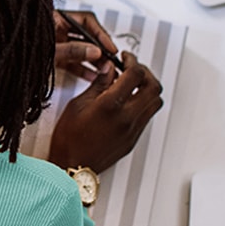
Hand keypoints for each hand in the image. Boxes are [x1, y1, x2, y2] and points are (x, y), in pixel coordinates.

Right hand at [47, 53, 163, 173]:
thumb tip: (109, 69)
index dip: (132, 61)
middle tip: (133, 68)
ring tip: (134, 83)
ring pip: (155, 102)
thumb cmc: (69, 139)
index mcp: (111, 105)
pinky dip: (144, 103)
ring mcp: (133, 130)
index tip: (125, 59)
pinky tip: (130, 101)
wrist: (73, 166)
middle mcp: (127, 118)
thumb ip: (98, 83)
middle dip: (145, 72)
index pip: (135, 74)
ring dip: (148, 88)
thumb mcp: (78, 103)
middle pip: (153, 87)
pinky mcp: (133, 139)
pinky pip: (148, 116)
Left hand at [52, 10, 117, 81]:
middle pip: (87, 35)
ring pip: (82, 50)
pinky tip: (92, 76)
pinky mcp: (54, 57)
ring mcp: (57, 43)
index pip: (86, 20)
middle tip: (110, 60)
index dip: (100, 33)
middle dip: (100, 49)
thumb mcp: (49, 50)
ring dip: (94, 60)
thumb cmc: (16, 52)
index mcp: (55, 19)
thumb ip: (70, 50)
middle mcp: (58, 29)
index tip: (110, 47)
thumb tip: (94, 51)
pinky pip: (72, 62)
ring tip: (105, 70)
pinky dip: (82, 69)